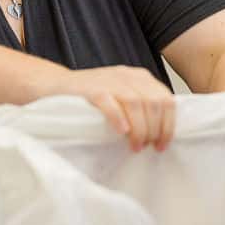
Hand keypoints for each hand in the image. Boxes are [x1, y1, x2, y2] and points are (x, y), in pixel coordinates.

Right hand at [52, 66, 175, 151]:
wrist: (55, 85)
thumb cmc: (91, 97)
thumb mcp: (123, 97)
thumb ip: (142, 108)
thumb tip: (161, 134)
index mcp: (140, 77)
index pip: (166, 99)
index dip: (168, 125)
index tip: (163, 144)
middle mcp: (128, 76)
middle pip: (154, 103)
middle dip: (155, 130)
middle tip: (147, 147)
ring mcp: (109, 80)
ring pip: (136, 104)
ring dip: (140, 129)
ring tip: (135, 147)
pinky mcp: (91, 89)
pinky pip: (110, 103)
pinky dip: (118, 119)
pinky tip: (121, 133)